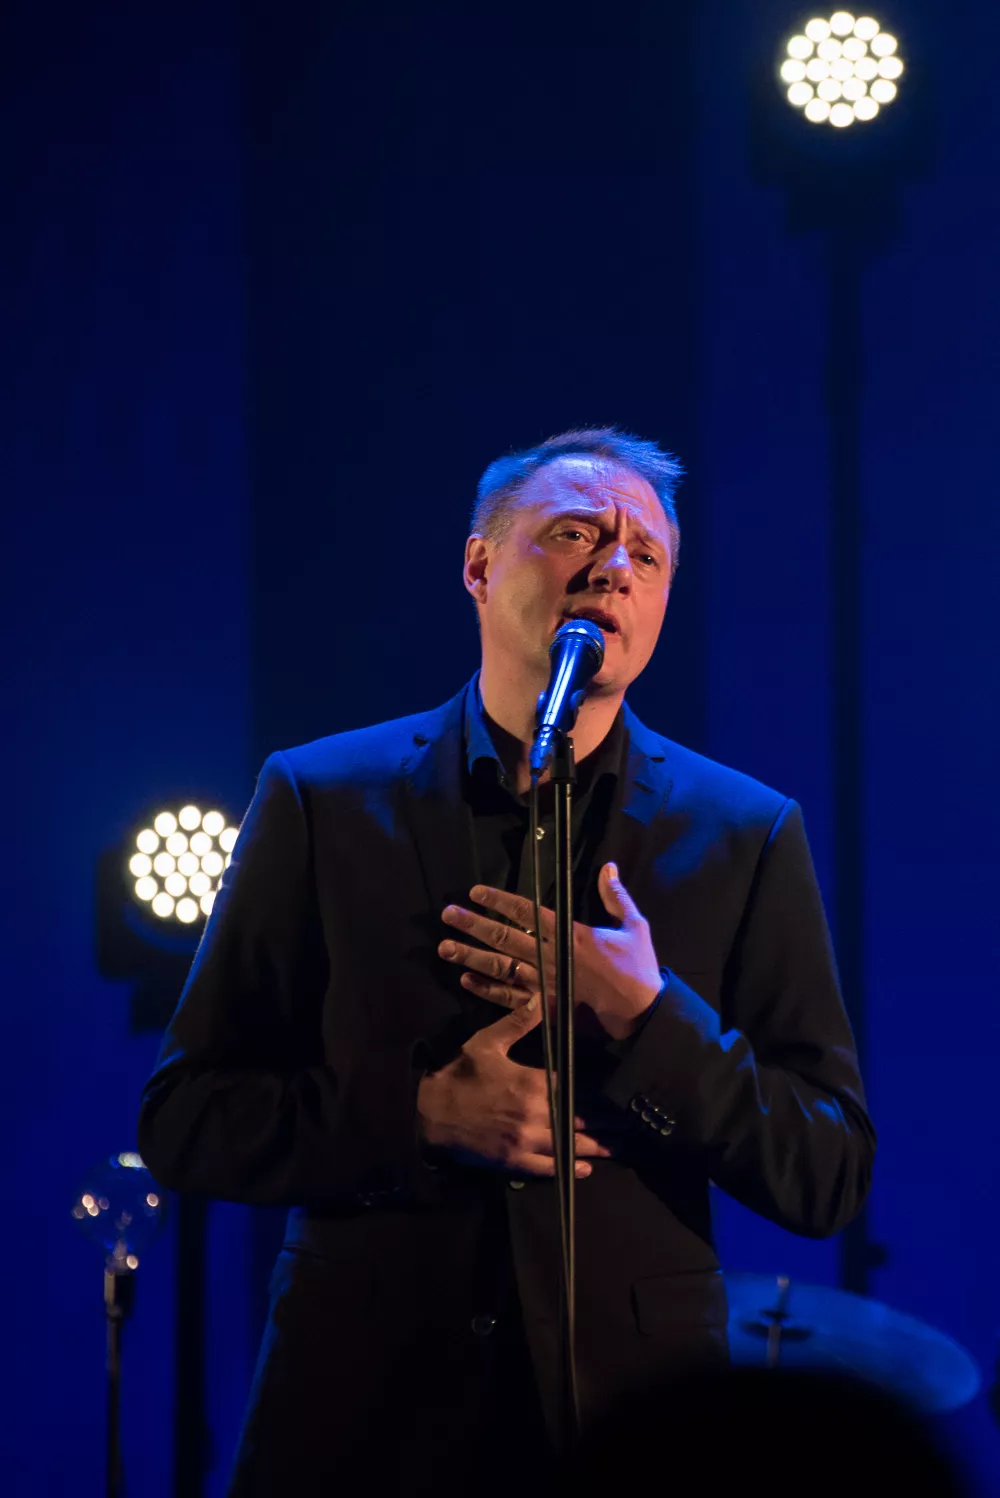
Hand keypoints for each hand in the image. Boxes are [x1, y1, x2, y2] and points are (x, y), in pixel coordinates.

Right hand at [416, 1000, 610, 1177]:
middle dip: (606, 1123)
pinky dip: (567, 1168)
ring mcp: (525, 1140)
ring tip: (619, 1148)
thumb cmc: (459, 1074)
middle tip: (631, 1125)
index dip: (598, 1092)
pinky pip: (547, 1167)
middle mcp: (535, 1113)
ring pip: (569, 1144)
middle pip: (579, 1119)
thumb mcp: (487, 1042)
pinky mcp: (513, 1160)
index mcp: (532, 1082)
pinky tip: (585, 1169)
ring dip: (596, 1148)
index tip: (619, 1093)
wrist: (429, 1112)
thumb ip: (519, 1023)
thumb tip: (542, 999)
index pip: (575, 1087)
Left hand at [439, 863, 661, 1041]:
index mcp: (572, 937)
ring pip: (501, 968)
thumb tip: (608, 867)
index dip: (500, 901)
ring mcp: (545, 985)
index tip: (476, 891)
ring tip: (445, 947)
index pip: (529, 913)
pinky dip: (486, 990)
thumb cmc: (637, 965)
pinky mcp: (544, 1006)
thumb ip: (615, 896)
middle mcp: (552, 959)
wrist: (640, 1010)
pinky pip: (510, 999)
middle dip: (474, 925)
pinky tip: (466, 980)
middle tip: (447, 913)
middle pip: (505, 939)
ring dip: (471, 957)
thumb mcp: (633, 925)